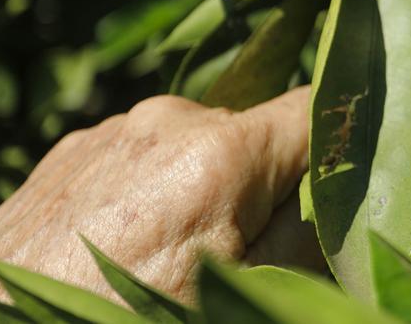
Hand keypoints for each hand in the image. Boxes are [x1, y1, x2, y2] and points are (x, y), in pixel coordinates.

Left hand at [0, 87, 319, 301]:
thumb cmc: (128, 319)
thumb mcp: (244, 292)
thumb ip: (304, 234)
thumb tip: (334, 192)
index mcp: (221, 152)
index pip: (314, 108)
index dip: (340, 138)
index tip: (341, 178)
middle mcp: (166, 120)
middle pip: (253, 136)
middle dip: (262, 186)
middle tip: (239, 254)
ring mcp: (110, 131)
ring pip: (194, 147)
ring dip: (203, 189)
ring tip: (168, 259)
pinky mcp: (69, 151)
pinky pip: (140, 158)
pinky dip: (151, 192)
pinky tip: (125, 248)